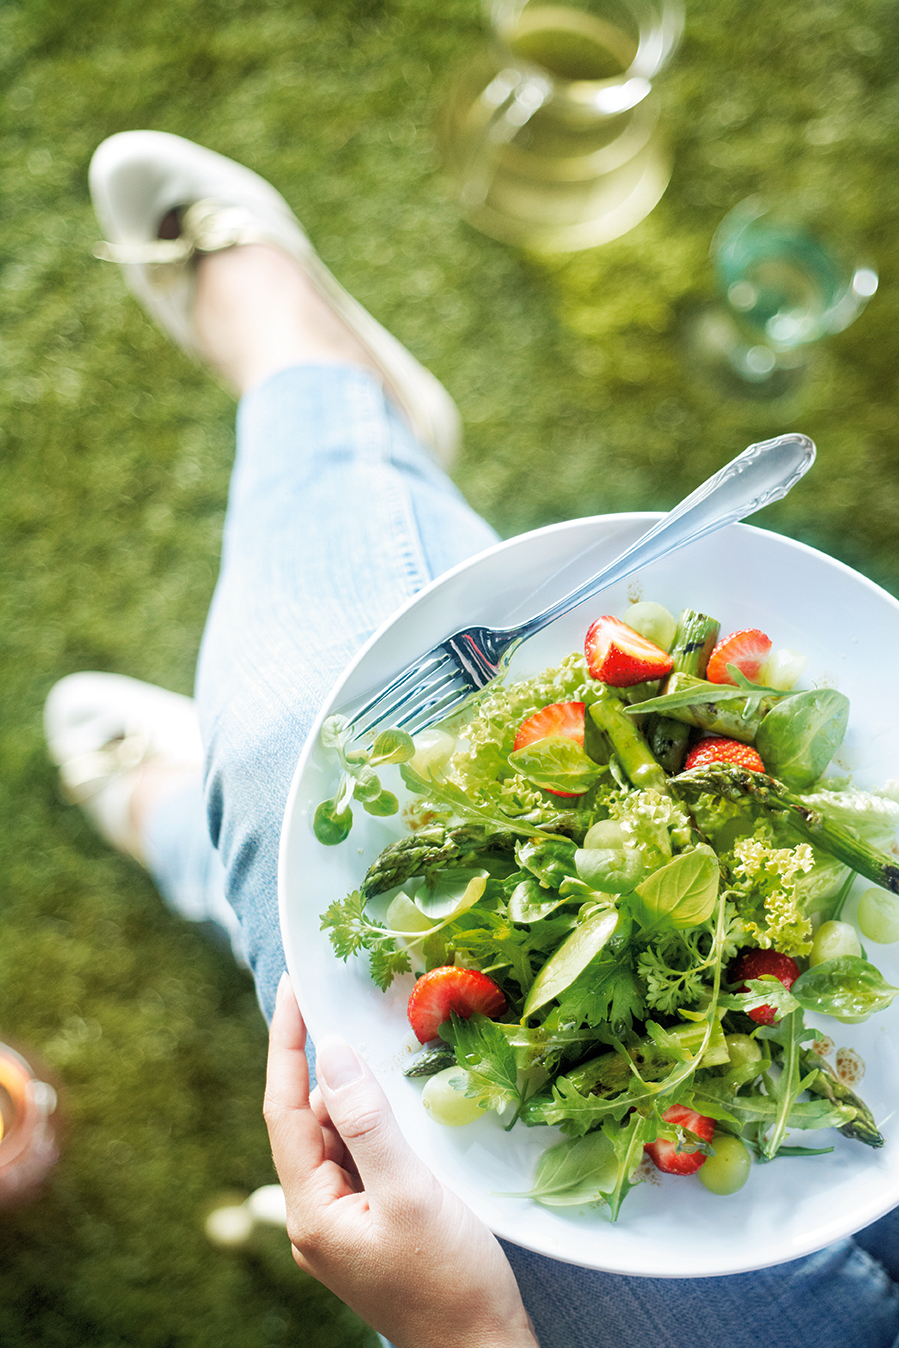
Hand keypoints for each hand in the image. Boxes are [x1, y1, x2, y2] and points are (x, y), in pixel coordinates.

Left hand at [263, 974, 538, 1347]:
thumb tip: (331, 1053)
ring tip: (385, 1052)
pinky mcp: (371, 1227)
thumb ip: (368, 1123)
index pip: (284, 1109)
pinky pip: (361, 1159)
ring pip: (338, 1138)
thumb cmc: (451, 1281)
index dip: (285, 1044)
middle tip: (351, 1006)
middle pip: (309, 1122)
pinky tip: (402, 1107)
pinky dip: (375, 1125)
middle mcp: (315, 1217)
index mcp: (311, 1212)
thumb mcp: (411, 1193)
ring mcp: (342, 1224)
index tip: (292, 986)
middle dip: (326, 1065)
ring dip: (356, 1095)